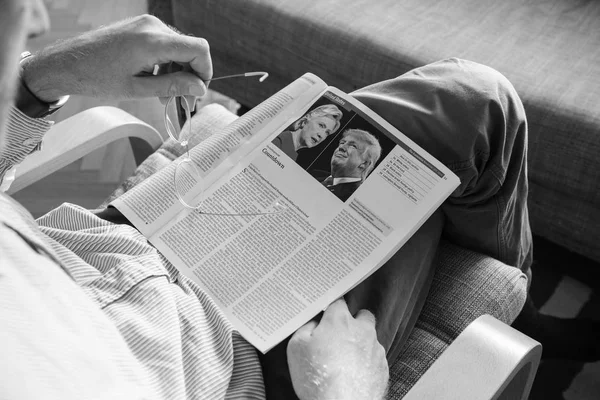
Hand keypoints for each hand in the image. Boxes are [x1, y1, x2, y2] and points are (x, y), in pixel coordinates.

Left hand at [21, 14, 211, 101]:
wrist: (66, 63)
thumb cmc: (96, 77)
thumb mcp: (137, 89)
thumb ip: (172, 87)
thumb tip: (200, 88)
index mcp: (152, 40)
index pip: (198, 49)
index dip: (205, 71)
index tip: (198, 91)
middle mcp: (152, 26)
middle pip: (189, 50)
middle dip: (189, 76)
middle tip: (179, 100)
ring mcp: (145, 24)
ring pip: (178, 49)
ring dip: (176, 72)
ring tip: (162, 94)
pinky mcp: (140, 27)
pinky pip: (164, 45)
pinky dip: (165, 64)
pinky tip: (153, 80)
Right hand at [287, 299, 388, 399]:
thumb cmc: (318, 378)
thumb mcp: (296, 347)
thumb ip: (306, 327)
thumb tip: (315, 322)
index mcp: (340, 321)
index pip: (338, 301)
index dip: (331, 307)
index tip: (326, 315)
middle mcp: (362, 330)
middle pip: (362, 315)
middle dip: (352, 321)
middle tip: (338, 336)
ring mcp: (375, 348)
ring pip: (370, 337)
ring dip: (360, 342)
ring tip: (344, 360)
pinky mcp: (383, 367)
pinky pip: (375, 356)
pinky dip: (366, 361)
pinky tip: (353, 372)